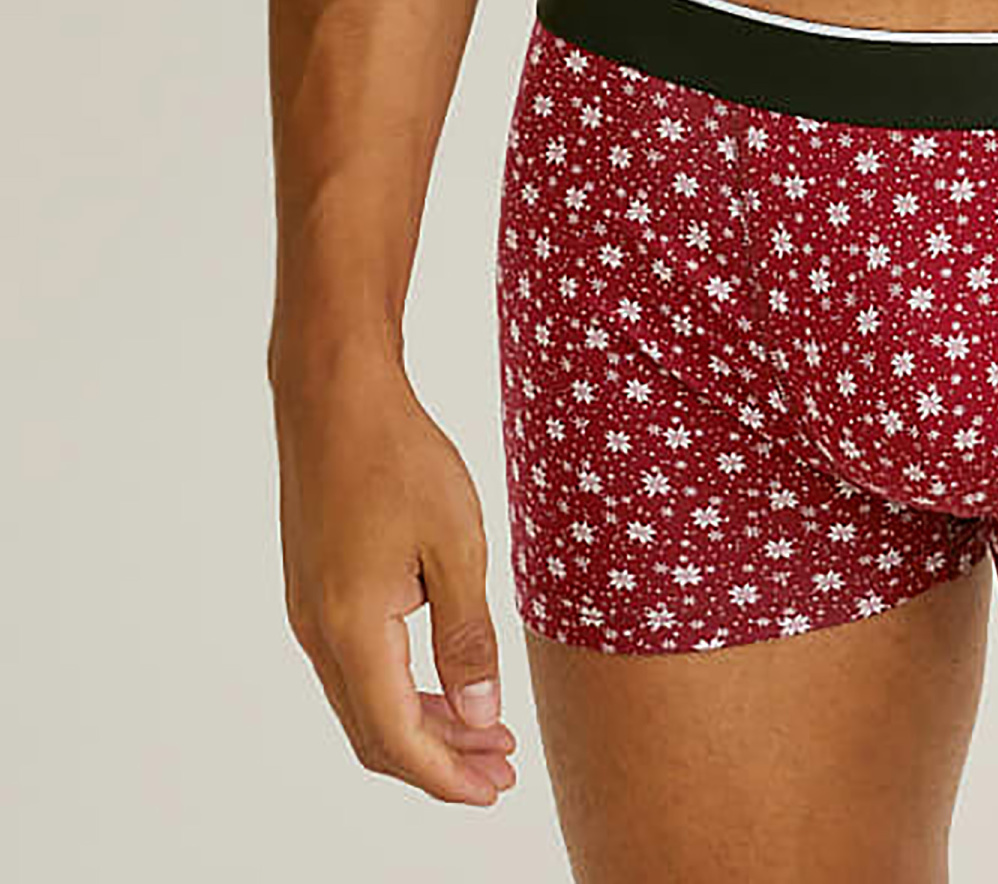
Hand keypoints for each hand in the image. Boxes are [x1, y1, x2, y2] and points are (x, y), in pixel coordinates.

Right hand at [271, 353, 518, 806]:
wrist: (335, 394)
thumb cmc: (398, 456)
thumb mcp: (455, 544)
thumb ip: (466, 635)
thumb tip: (477, 714)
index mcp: (353, 629)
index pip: (397, 737)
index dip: (445, 774)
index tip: (492, 789)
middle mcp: (320, 633)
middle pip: (376, 731)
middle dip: (439, 759)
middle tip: (500, 768)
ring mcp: (311, 612)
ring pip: (364, 700)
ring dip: (422, 723)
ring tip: (483, 729)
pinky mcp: (315, 589)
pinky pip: (356, 665)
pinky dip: (400, 686)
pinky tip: (442, 675)